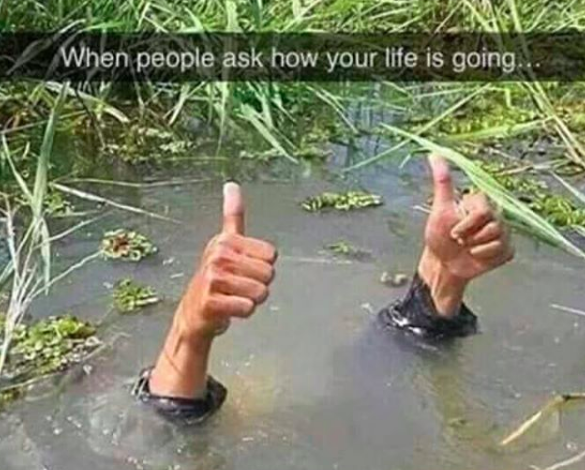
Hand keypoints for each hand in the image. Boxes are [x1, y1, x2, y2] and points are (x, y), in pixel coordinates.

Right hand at [150, 182, 276, 397]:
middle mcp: (218, 255)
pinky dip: (243, 313)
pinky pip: (248, 308)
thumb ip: (232, 215)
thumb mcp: (224, 244)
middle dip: (259, 285)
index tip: (243, 269)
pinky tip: (228, 309)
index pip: (271, 255)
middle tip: (238, 287)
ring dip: (251, 300)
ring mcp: (213, 278)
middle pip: (269, 274)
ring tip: (233, 297)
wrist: (193, 314)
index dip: (263, 266)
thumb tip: (231, 184)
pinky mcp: (210, 301)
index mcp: (225, 240)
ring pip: (261, 292)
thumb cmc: (215, 279)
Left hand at [418, 154, 513, 315]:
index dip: (467, 225)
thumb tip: (434, 154)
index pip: (483, 212)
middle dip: (471, 237)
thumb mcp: (440, 209)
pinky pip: (503, 252)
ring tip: (468, 248)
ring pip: (498, 240)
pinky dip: (487, 257)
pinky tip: (479, 256)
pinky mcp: (507, 249)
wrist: (444, 264)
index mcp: (481, 203)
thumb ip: (442, 182)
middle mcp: (495, 214)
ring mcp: (503, 232)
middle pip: (493, 225)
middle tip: (460, 241)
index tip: (453, 232)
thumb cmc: (439, 236)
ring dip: (477, 248)